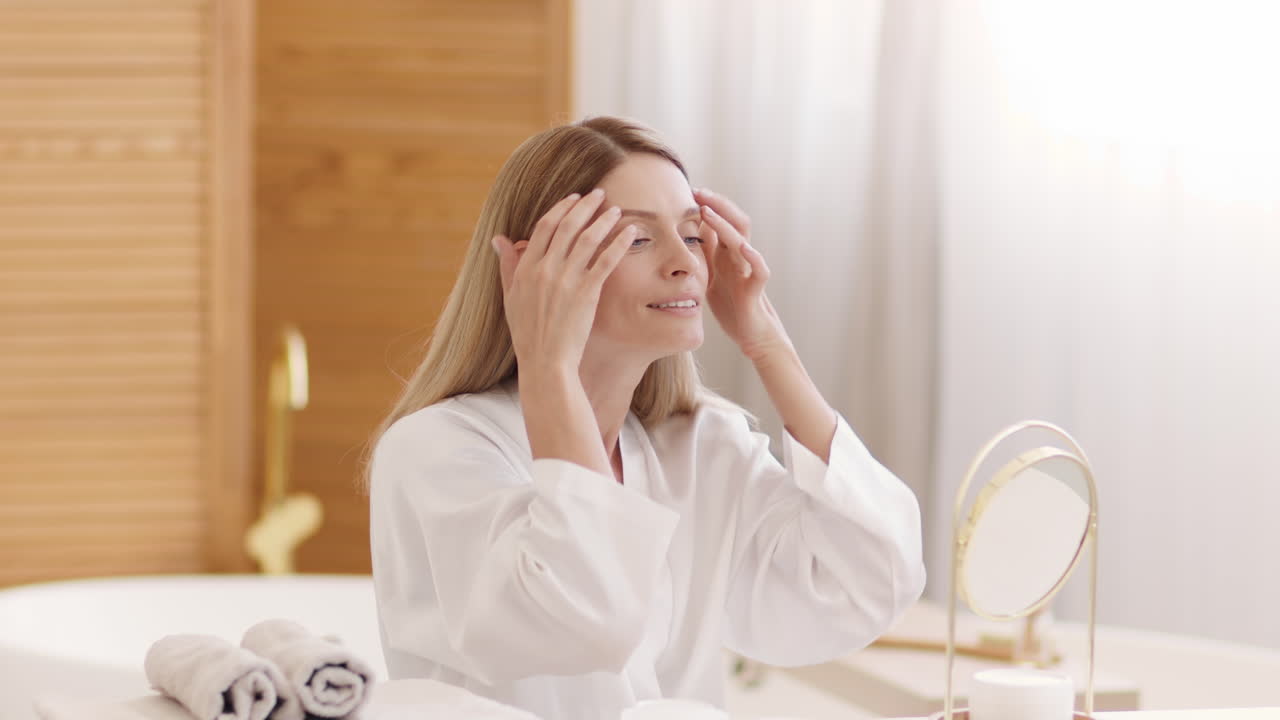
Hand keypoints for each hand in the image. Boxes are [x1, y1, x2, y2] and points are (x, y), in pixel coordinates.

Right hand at [492, 189, 636, 372]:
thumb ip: (508, 266)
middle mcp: (545, 269)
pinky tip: (630, 232)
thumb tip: (499, 239)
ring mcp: (567, 280)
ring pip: (588, 238)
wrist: (545, 362)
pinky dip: (619, 242)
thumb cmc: (528, 334)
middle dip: (585, 205)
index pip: (545, 226)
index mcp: (527, 268)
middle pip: (568, 226)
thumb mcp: (511, 298)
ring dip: (604, 219)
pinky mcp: (587, 293)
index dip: (561, 208)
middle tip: (600, 194)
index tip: (574, 198)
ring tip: (617, 209)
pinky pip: (606, 260)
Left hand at [694, 188, 789, 360]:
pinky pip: (760, 269)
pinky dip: (753, 257)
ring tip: (708, 212)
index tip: (687, 190)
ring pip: (743, 240)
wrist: (750, 334)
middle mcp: (740, 257)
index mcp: (727, 253)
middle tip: (697, 192)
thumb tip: (686, 232)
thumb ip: (704, 254)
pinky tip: (742, 246)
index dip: (706, 204)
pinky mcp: (755, 289)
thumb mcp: (711, 275)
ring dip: (726, 224)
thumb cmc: (731, 304)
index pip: (720, 220)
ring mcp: (749, 271)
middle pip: (734, 221)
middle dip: (717, 204)